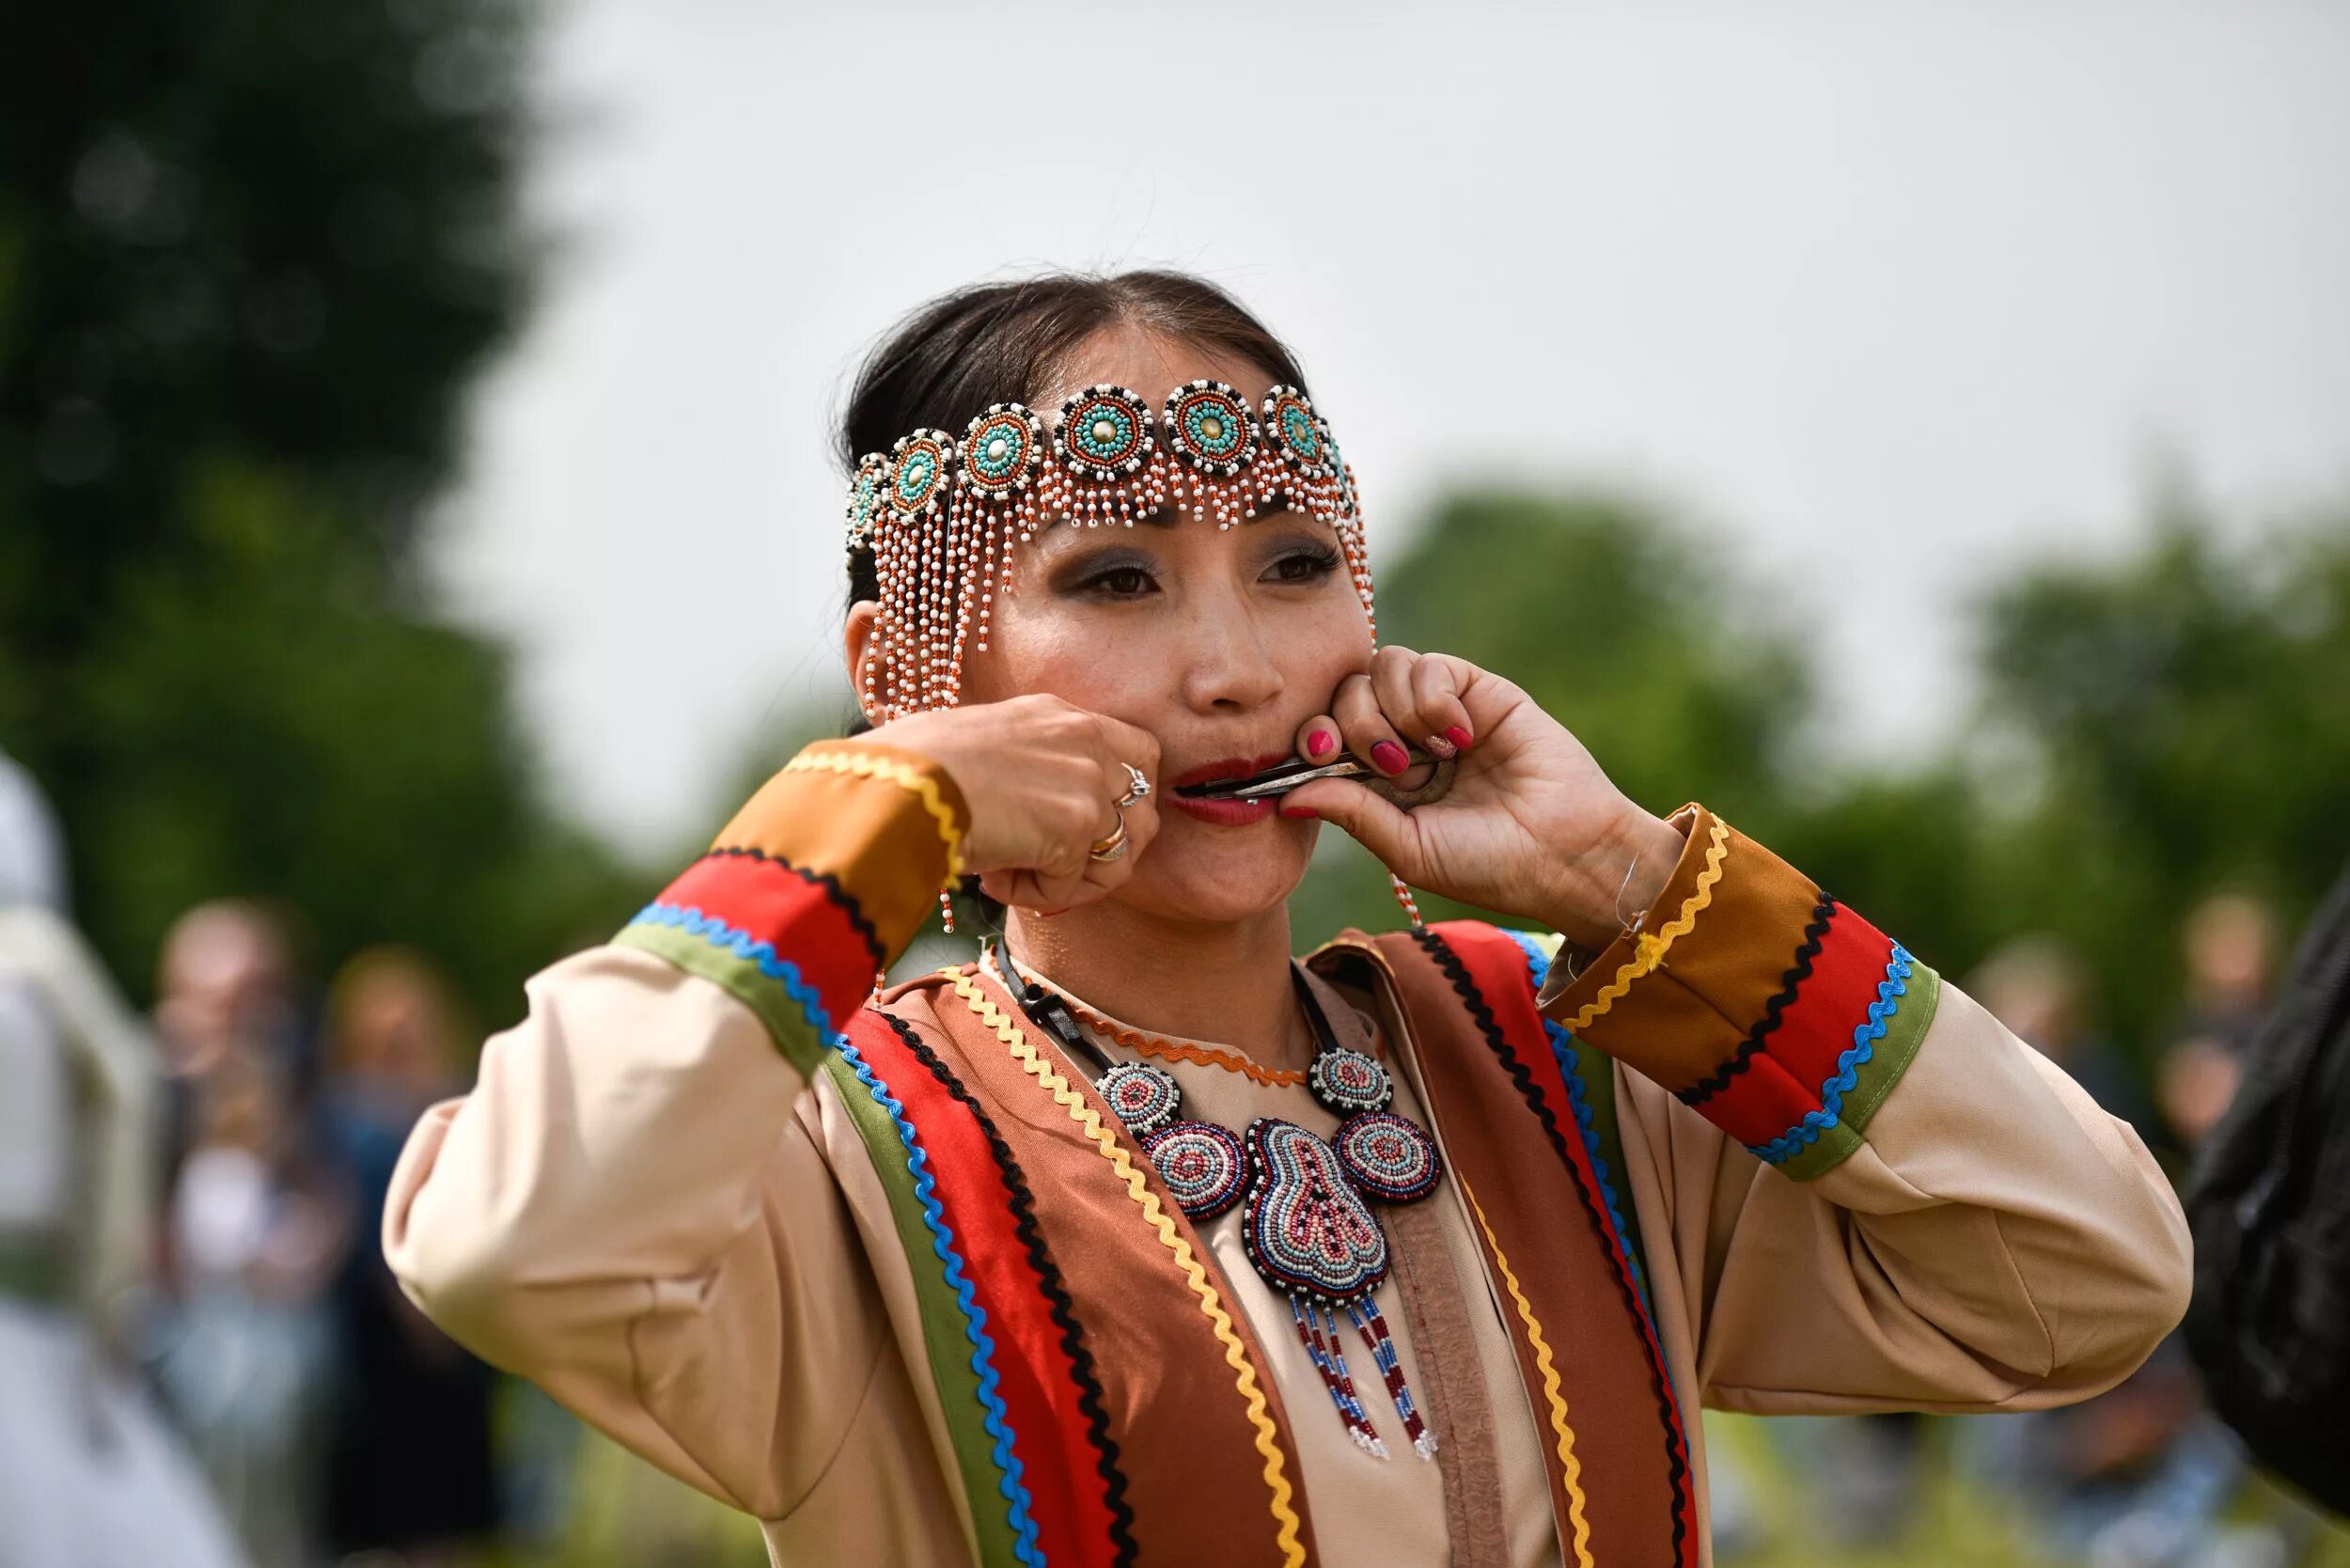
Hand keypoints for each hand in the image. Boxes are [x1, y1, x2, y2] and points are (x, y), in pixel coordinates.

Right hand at [867, 695, 1161, 914]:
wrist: (898, 782)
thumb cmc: (913, 764)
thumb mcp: (984, 740)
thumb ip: (1028, 763)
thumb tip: (1036, 808)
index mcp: (1060, 714)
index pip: (1139, 753)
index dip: (1125, 799)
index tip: (1087, 826)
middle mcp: (1085, 741)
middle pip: (1144, 810)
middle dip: (1110, 850)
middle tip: (1061, 868)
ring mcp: (1086, 783)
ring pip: (1117, 856)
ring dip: (1070, 881)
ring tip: (1015, 878)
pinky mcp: (1074, 829)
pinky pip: (1072, 885)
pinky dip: (1035, 897)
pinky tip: (994, 882)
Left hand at [1278, 646, 1685, 948]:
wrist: (1563, 851)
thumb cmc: (1488, 864)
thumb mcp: (1407, 847)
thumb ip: (1350, 813)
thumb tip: (1284, 794)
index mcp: (1378, 783)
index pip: (1323, 738)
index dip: (1310, 738)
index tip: (1316, 757)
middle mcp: (1403, 741)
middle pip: (1344, 694)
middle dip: (1350, 723)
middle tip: (1388, 764)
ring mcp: (1436, 713)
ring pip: (1379, 669)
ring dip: (1390, 710)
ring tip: (1429, 755)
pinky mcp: (1474, 690)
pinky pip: (1427, 665)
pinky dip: (1430, 697)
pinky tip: (1458, 736)